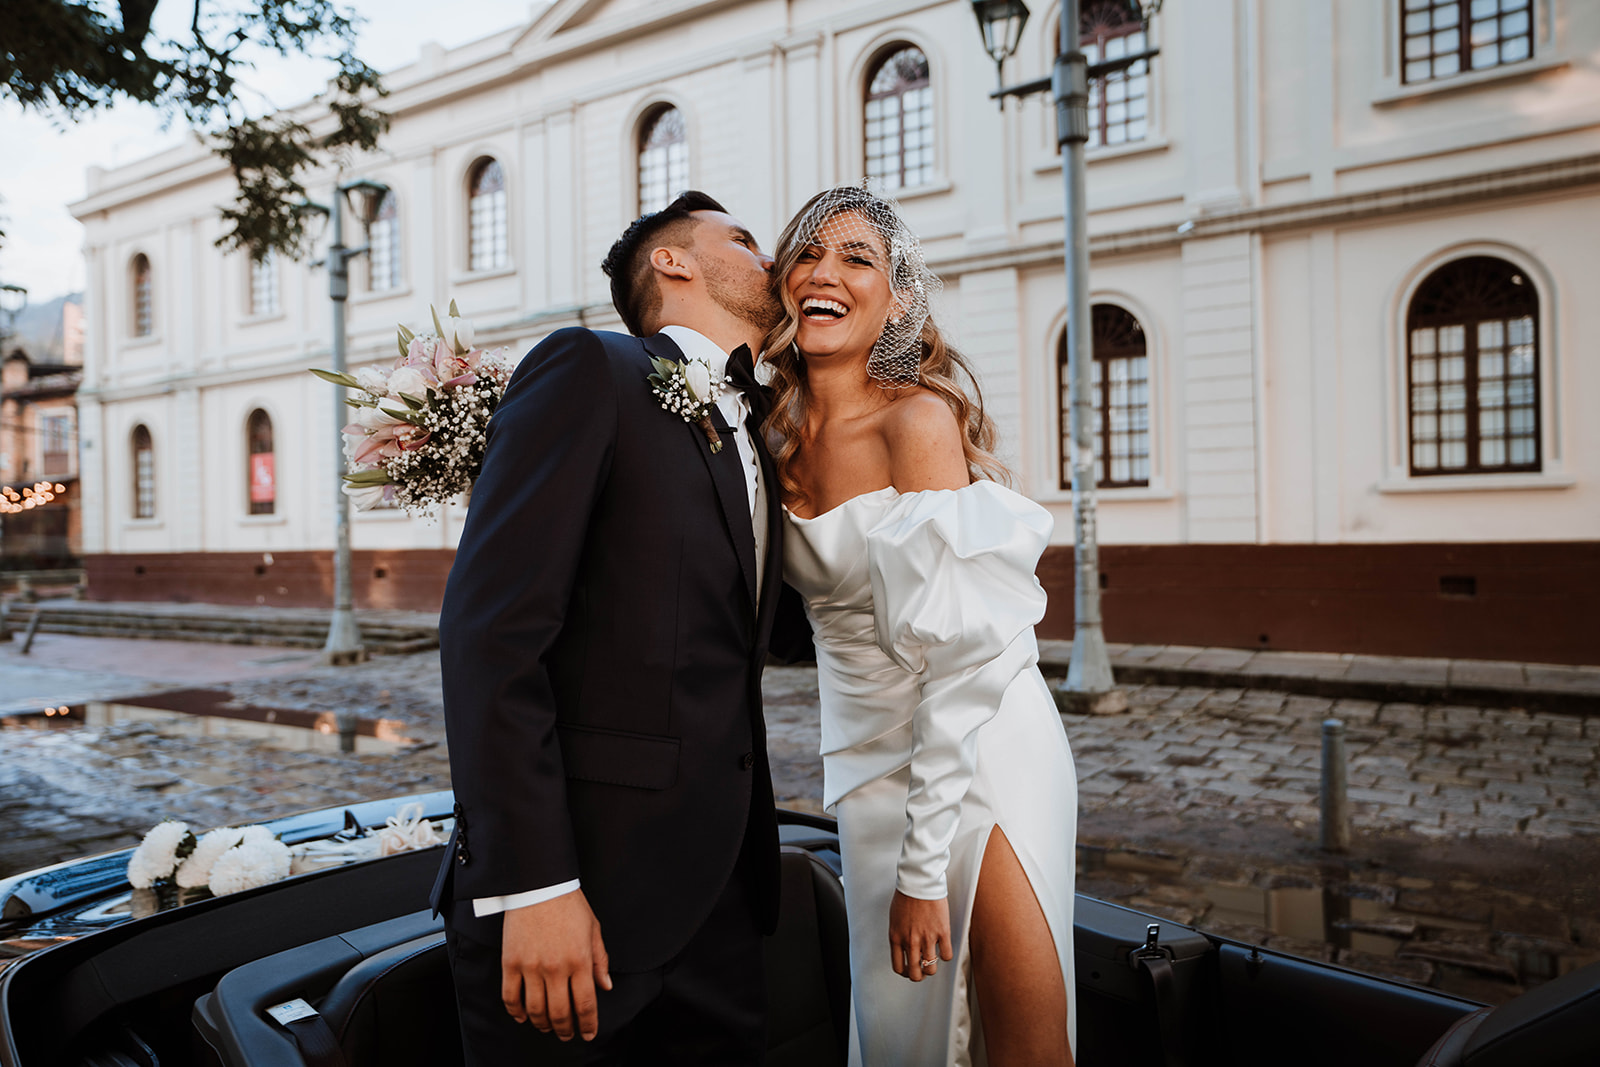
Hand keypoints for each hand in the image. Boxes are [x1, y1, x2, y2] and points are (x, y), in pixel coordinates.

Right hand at [500, 890, 612, 1040]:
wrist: (540, 884)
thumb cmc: (570, 904)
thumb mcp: (593, 929)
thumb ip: (600, 960)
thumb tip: (605, 986)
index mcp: (580, 961)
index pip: (585, 1004)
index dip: (588, 1024)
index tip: (589, 1033)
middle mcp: (556, 968)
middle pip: (560, 1012)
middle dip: (566, 1029)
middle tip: (567, 1035)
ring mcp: (531, 966)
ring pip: (535, 1009)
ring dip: (542, 1024)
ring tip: (547, 1027)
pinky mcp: (511, 962)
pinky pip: (511, 996)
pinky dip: (516, 1011)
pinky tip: (523, 1016)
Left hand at [888, 890, 952, 982]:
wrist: (919, 882)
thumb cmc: (906, 896)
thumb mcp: (895, 919)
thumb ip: (899, 935)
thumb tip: (904, 948)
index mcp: (896, 938)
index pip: (899, 967)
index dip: (905, 973)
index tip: (910, 970)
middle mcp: (910, 941)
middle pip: (915, 973)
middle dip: (920, 975)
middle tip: (923, 970)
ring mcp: (926, 938)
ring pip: (931, 969)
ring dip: (932, 968)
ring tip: (933, 960)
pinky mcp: (942, 932)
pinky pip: (946, 955)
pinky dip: (945, 955)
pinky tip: (943, 948)